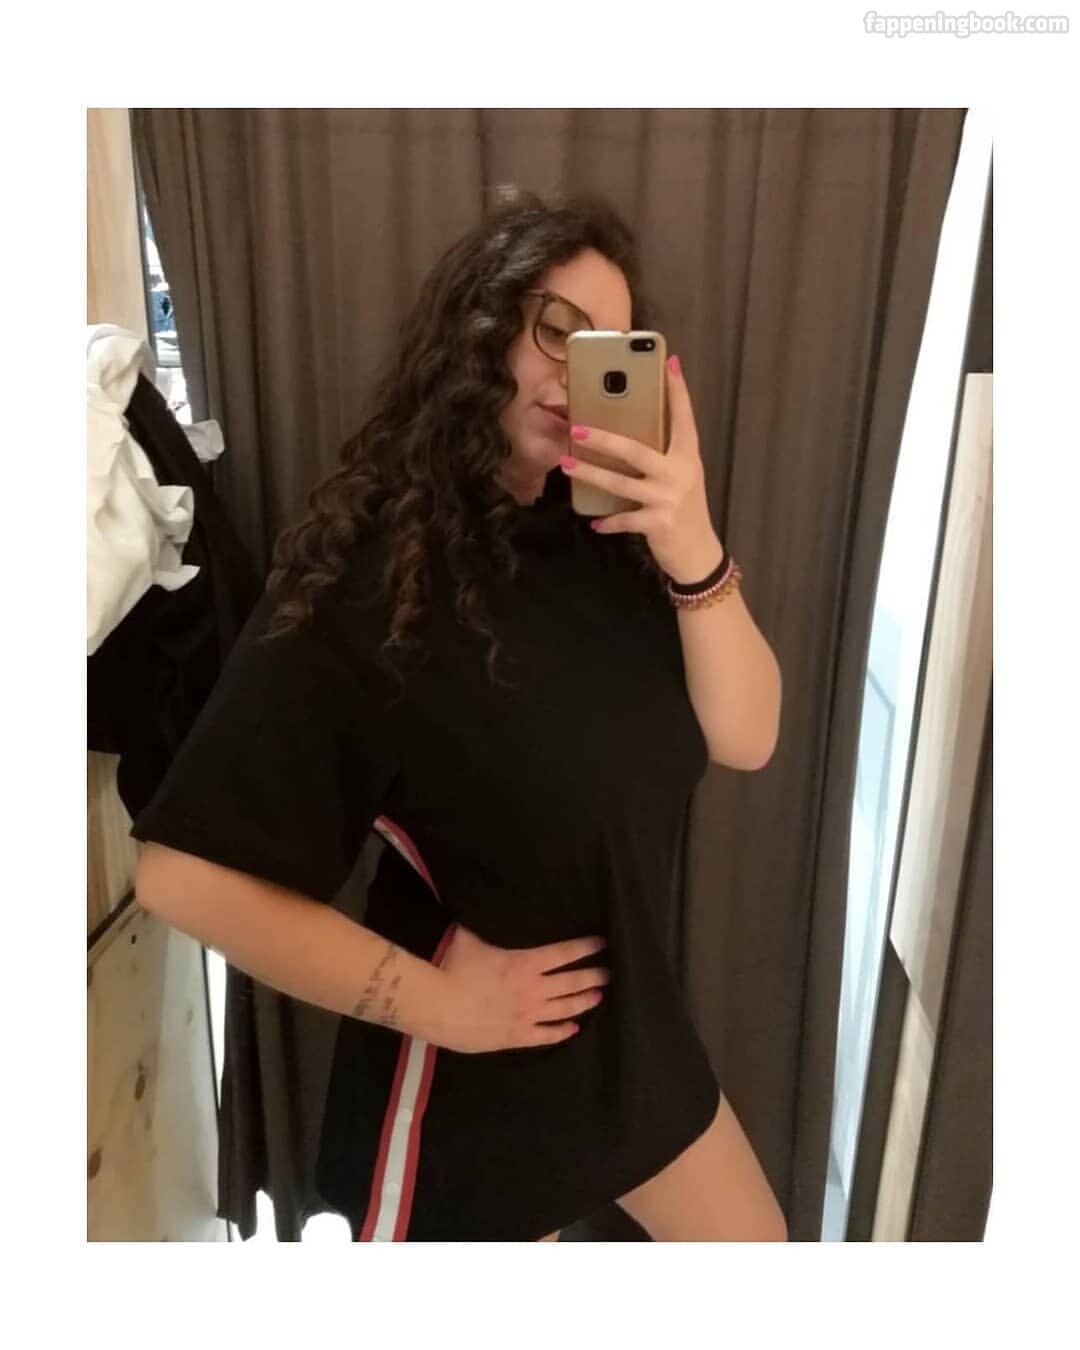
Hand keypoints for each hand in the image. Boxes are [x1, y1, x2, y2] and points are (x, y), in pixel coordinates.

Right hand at [434, 922, 610, 1053]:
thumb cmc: (452, 967)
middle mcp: (533, 989)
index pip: (564, 952)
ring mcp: (527, 1015)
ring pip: (565, 1009)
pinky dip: (562, 1031)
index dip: (585, 947)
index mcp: (525, 962)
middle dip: (593, 976)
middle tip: (608, 973)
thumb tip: (483, 902)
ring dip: (584, 1001)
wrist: (436, 1005)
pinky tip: (573, 1028)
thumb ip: (485, 923)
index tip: (601, 943)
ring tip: (598, 995)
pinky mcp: (516, 1037)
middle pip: (573, 982)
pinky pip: (546, 1036)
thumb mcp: (470, 936)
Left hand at [560, 354, 725, 584]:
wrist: (699, 552)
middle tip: (576, 427)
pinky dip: (608, 521)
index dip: (678, 391)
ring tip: (567, 464)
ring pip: (621, 482)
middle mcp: (680, 473)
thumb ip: (662, 456)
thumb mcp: (680, 477)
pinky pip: (624, 518)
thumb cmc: (683, 509)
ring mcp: (669, 498)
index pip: (683, 418)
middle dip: (603, 438)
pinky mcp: (658, 523)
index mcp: (687, 456)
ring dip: (591, 473)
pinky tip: (594, 522)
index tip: (670, 363)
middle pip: (636, 450)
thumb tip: (627, 433)